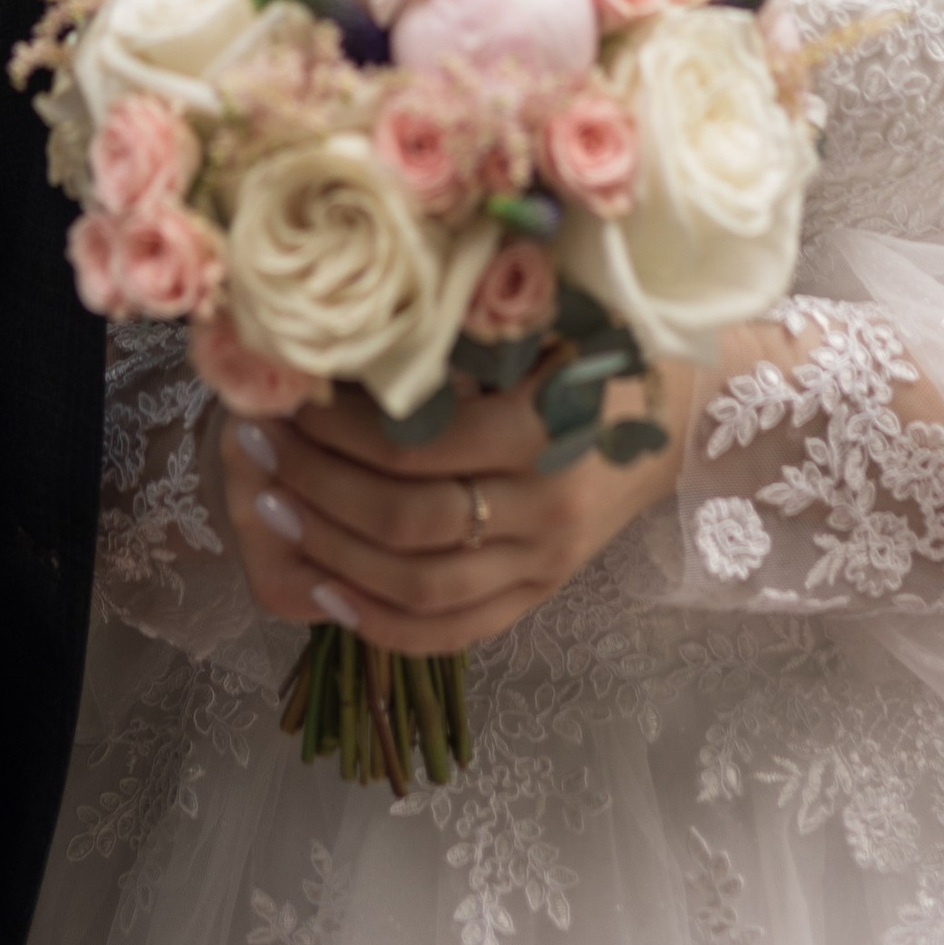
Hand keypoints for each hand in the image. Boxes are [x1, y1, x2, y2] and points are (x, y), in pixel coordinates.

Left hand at [219, 358, 709, 654]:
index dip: (338, 431)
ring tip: (272, 508)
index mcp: (549, 429)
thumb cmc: (604, 338)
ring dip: (332, 553)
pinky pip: (453, 632)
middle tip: (257, 447)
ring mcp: (544, 563)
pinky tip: (325, 589)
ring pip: (420, 586)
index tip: (284, 397)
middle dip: (317, 489)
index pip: (418, 448)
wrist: (685, 405)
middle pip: (408, 522)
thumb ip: (468, 323)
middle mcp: (548, 509)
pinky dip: (381, 624)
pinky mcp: (540, 594)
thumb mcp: (548, 312)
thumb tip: (352, 321)